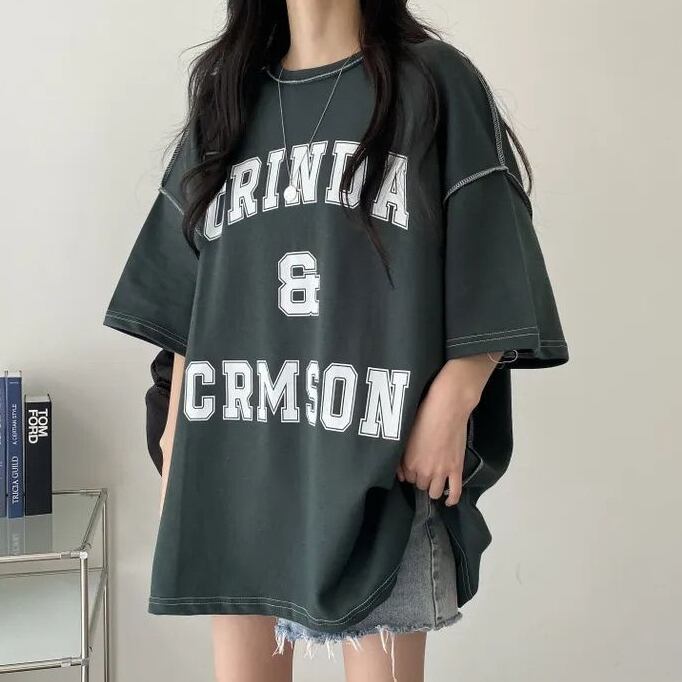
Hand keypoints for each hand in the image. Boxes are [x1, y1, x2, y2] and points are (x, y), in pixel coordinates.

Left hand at [397, 358, 488, 506]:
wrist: (448, 408)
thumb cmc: (424, 415)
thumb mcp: (407, 434)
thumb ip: (402, 455)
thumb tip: (401, 471)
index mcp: (409, 462)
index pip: (407, 479)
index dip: (411, 473)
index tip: (415, 467)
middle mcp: (424, 471)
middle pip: (420, 485)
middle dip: (422, 479)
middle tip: (426, 468)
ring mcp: (441, 472)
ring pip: (434, 492)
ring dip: (433, 489)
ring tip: (435, 481)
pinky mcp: (456, 469)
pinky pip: (455, 492)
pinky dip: (451, 499)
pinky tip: (448, 500)